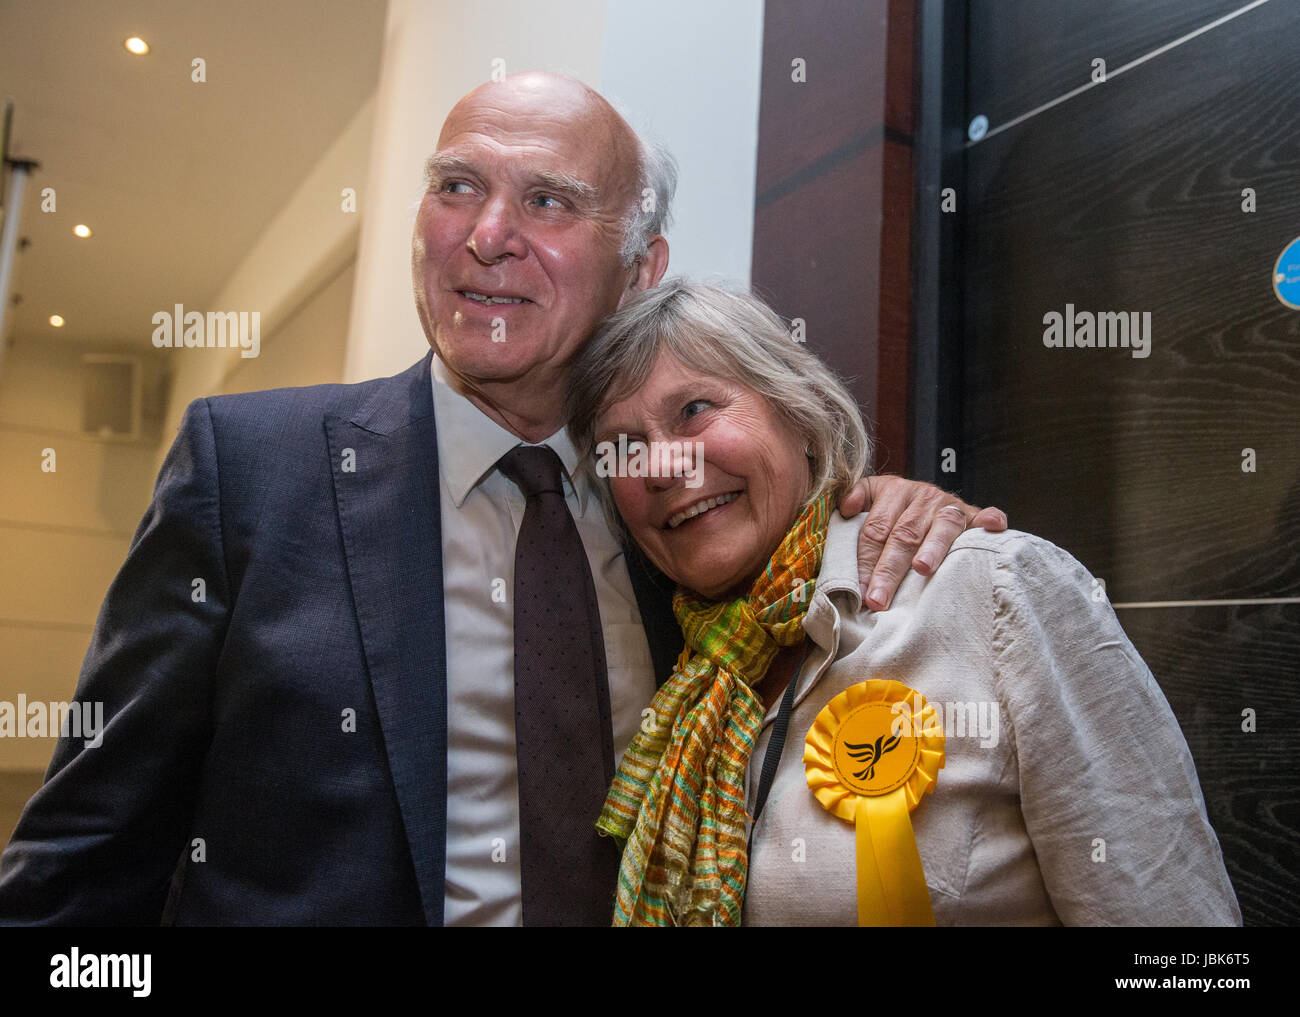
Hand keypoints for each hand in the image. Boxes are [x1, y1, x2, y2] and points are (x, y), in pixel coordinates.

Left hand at [837, 476, 1007, 610]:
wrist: (930, 496)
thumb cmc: (896, 507)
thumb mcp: (872, 495)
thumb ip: (856, 498)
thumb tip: (845, 508)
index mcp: (894, 491)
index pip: (875, 530)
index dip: (866, 560)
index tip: (860, 590)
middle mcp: (923, 496)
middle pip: (903, 535)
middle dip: (889, 569)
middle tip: (878, 598)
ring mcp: (950, 505)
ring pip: (941, 527)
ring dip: (933, 548)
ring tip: (922, 568)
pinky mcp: (974, 515)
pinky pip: (984, 515)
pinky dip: (990, 519)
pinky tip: (993, 527)